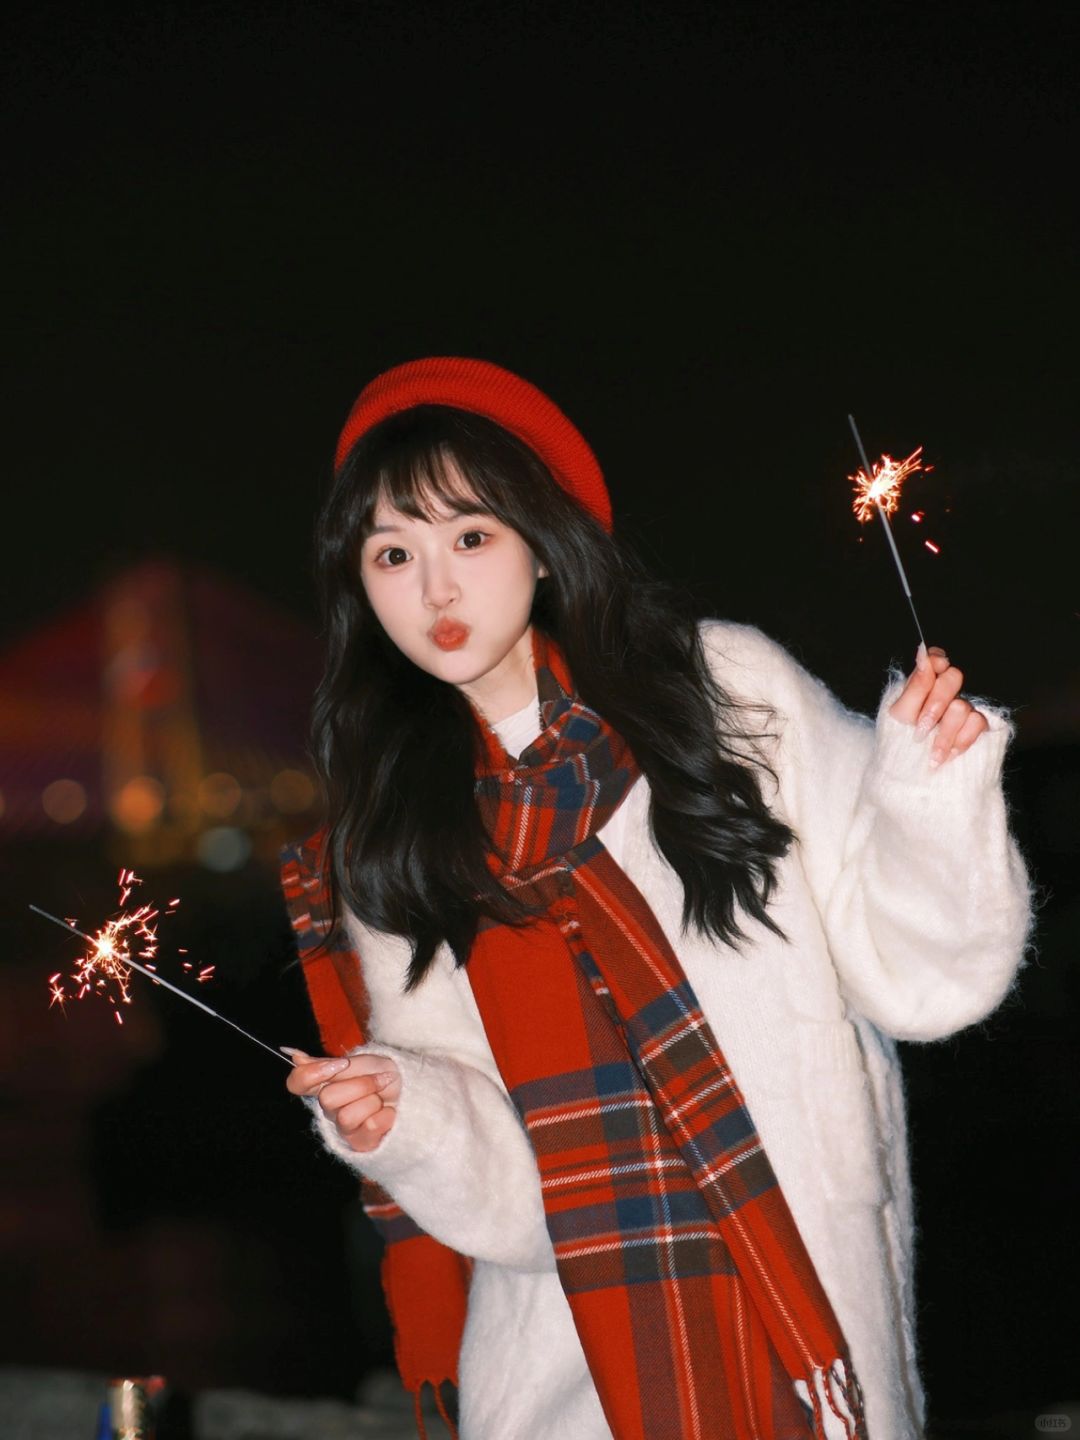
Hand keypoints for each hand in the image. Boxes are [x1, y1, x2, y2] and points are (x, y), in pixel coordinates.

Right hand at [284, 1047, 401, 1153]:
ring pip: (347, 1117)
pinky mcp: (362, 1145)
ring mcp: (345, 1128)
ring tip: (384, 1099)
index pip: (297, 1082)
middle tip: (381, 1080)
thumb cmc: (388, 1075)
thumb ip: (330, 1064)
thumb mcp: (363, 1061)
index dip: (311, 1075)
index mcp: (326, 1084)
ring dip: (373, 1101)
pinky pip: (367, 1130)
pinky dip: (384, 1116)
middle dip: (361, 1085)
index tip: (339, 1065)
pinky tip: (390, 1114)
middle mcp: (330, 1108)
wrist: (416, 1092)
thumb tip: (295, 1058)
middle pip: (327, 1098)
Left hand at [889, 645, 988, 766]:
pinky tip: (948, 756)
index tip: (930, 670)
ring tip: (933, 755)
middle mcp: (945, 692)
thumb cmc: (900, 742)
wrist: (910, 775)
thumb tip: (924, 654)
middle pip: (953, 677)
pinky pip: (977, 722)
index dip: (936, 662)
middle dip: (934, 706)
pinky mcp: (976, 726)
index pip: (936, 659)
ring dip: (945, 734)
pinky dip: (961, 741)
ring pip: (962, 705)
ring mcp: (962, 708)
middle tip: (920, 731)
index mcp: (924, 684)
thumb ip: (914, 686)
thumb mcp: (900, 715)